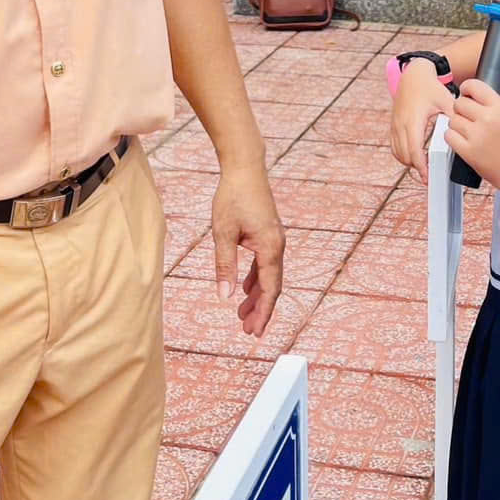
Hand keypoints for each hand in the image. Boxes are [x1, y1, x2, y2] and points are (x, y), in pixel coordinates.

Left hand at [210, 166, 284, 337]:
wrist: (245, 168)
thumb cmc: (233, 197)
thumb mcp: (223, 232)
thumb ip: (225, 265)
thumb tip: (224, 295)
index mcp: (270, 247)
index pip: (270, 289)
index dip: (263, 312)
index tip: (254, 332)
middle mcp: (277, 246)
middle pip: (272, 286)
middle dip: (261, 310)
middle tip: (248, 331)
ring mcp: (274, 240)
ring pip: (269, 276)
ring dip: (257, 296)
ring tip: (243, 316)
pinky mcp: (268, 235)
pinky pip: (265, 264)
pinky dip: (256, 279)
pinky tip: (244, 289)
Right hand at [390, 61, 457, 180]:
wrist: (414, 75)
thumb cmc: (430, 87)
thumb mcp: (445, 100)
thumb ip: (453, 117)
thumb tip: (464, 132)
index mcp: (413, 120)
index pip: (414, 151)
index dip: (421, 166)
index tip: (428, 176)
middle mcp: (401, 124)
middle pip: (405, 156)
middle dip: (416, 167)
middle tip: (430, 174)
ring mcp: (395, 125)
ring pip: (398, 153)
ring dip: (409, 162)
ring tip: (424, 166)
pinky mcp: (393, 125)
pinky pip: (394, 146)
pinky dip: (402, 155)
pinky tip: (414, 157)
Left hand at [444, 80, 499, 193]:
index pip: (474, 86)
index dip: (466, 88)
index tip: (465, 93)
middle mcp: (488, 119)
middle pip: (459, 103)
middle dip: (461, 109)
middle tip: (467, 117)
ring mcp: (477, 136)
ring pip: (452, 119)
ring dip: (456, 124)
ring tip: (467, 131)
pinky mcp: (468, 151)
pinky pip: (448, 135)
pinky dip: (452, 137)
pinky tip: (461, 140)